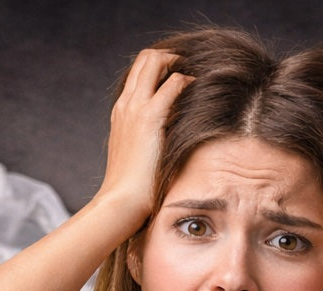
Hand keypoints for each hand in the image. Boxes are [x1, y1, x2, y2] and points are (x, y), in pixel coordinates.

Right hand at [98, 49, 190, 222]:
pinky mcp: (150, 117)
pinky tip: (201, 92)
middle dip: (171, 57)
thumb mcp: (137, 157)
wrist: (120, 202)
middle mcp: (126, 104)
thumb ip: (148, 143)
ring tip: (197, 76)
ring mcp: (136, 108)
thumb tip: (166, 145)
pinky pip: (172, 84)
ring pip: (154, 60)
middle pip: (145, 58)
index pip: (138, 73)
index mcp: (121, 112)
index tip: (180, 76)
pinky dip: (188, 81)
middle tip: (191, 69)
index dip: (160, 67)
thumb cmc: (131, 189)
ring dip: (179, 63)